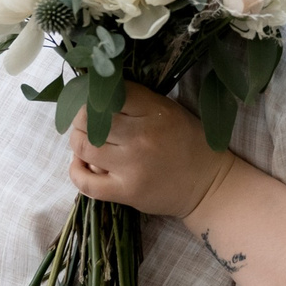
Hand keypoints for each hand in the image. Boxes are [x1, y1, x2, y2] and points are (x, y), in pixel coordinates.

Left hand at [66, 82, 231, 218]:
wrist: (209, 184)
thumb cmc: (189, 143)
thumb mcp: (171, 111)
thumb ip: (139, 102)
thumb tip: (98, 95)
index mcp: (155, 112)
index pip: (111, 93)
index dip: (97, 94)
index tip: (97, 100)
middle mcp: (142, 137)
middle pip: (90, 118)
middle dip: (82, 117)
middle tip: (86, 120)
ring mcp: (132, 166)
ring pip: (84, 146)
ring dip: (77, 141)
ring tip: (84, 140)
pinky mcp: (126, 192)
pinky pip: (86, 183)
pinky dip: (76, 171)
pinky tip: (80, 164)